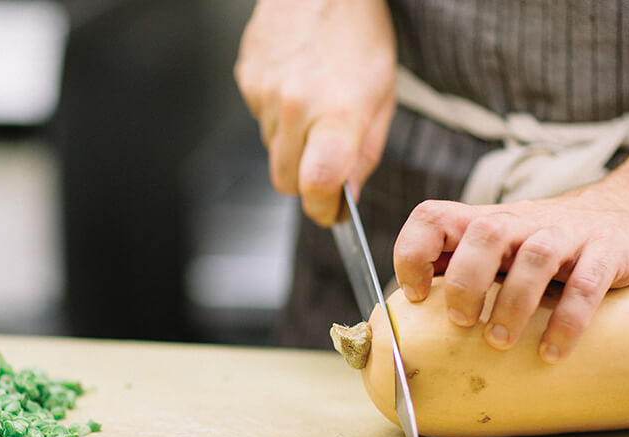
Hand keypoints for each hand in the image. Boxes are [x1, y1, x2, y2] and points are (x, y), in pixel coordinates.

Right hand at [234, 0, 395, 223]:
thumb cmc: (359, 33)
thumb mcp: (382, 96)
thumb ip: (365, 154)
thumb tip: (348, 197)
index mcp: (336, 113)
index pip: (316, 187)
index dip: (324, 210)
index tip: (332, 211)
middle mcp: (294, 106)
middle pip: (285, 182)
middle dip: (305, 185)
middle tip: (326, 166)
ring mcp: (264, 93)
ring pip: (272, 151)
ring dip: (292, 145)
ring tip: (316, 108)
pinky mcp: (247, 80)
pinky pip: (260, 119)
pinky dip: (278, 116)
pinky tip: (297, 88)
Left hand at [393, 186, 628, 361]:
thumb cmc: (549, 243)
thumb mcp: (503, 247)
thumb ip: (462, 266)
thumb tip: (413, 317)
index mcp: (487, 222)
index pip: (433, 217)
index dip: (413, 253)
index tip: (416, 296)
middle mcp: (523, 222)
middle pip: (484, 233)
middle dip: (466, 281)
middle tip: (463, 323)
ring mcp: (567, 234)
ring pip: (535, 257)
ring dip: (512, 304)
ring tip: (500, 343)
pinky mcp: (609, 252)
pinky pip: (587, 284)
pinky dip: (568, 321)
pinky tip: (552, 352)